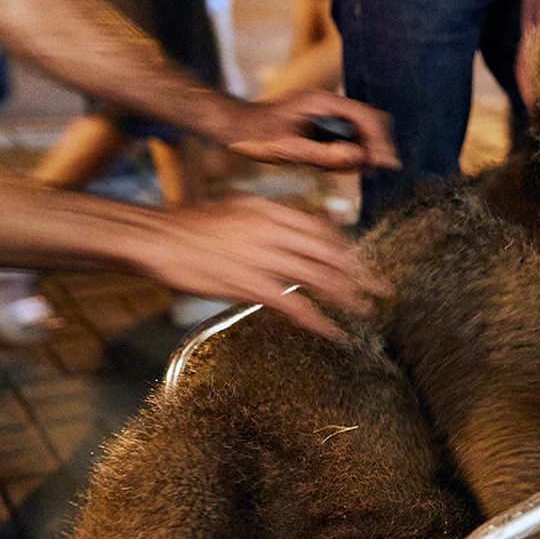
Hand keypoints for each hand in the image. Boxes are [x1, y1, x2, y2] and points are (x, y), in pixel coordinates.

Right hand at [136, 194, 389, 338]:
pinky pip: (294, 304)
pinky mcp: (250, 284)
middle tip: (381, 288)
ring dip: (346, 296)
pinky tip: (332, 332)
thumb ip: (268, 216)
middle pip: (329, 254)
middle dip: (359, 273)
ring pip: (318, 278)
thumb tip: (294, 228)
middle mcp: (273, 230)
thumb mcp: (235, 206)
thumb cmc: (190, 226)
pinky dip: (317, 319)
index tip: (360, 264)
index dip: (346, 250)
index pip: (322, 230)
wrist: (159, 239)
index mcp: (270, 210)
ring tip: (365, 310)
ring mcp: (263, 257)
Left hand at [221, 90, 398, 170]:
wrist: (233, 127)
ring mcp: (325, 116)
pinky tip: (328, 167)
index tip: (387, 164)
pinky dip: (345, 156)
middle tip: (372, 171)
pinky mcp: (320, 127)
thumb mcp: (288, 149)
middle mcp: (328, 105)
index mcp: (322, 102)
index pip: (366, 117)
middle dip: (375, 147)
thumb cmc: (254, 134)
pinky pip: (344, 141)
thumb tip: (359, 159)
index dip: (380, 141)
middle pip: (369, 122)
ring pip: (359, 134)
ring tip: (339, 169)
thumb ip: (324, 155)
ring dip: (359, 154)